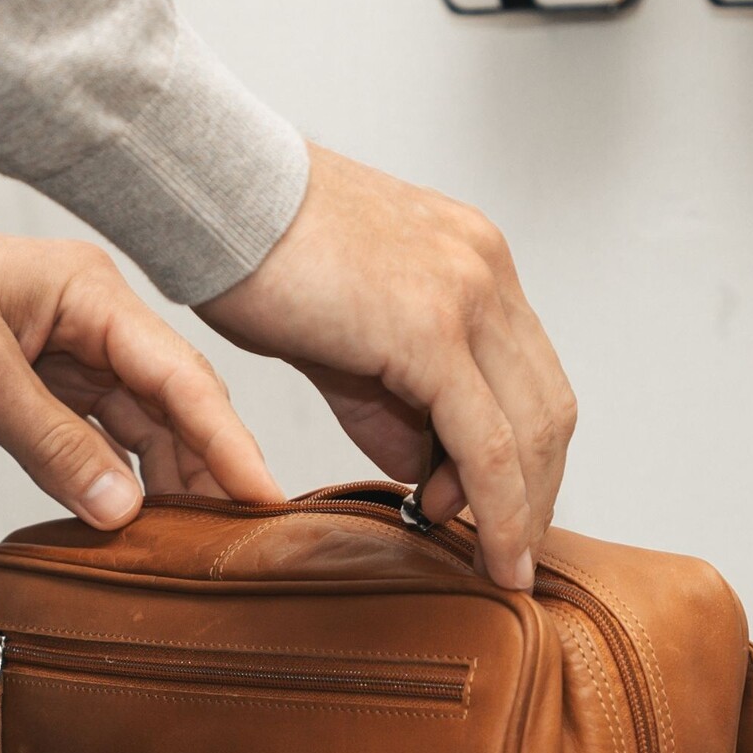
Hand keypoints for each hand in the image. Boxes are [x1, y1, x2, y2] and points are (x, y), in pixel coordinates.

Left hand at [0, 221, 281, 527]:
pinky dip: (122, 482)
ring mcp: (73, 362)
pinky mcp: (48, 395)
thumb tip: (122, 508)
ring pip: (147, 430)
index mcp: (91, 295)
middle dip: (211, 467)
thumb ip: (52, 441)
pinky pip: (105, 443)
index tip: (265, 496)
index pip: (182, 377)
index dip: (229, 441)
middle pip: (178, 406)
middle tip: (242, 533)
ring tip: (196, 539)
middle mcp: (95, 326)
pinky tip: (137, 520)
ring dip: (170, 482)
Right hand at [199, 144, 576, 589]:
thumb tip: (429, 476)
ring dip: (521, 511)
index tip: (499, 514)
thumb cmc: (255, 257)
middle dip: (536, 493)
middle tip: (507, 551)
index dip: (526, 461)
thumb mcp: (345, 345)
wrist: (205, 192)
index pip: (531, 380)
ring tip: (492, 560)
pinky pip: (487, 443)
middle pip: (548, 407)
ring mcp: (467, 293)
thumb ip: (394, 407)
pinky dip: (500, 510)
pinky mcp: (433, 329)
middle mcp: (485, 270)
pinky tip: (493, 555)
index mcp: (472, 263)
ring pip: (530, 430)